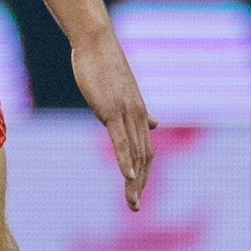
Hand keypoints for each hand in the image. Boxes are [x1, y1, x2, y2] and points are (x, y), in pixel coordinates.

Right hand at [72, 27, 156, 209]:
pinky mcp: (112, 110)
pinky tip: (128, 176)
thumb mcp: (123, 92)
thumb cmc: (103, 64)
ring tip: (132, 202)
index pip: (145, 150)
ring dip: (135, 180)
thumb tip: (154, 124)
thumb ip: (138, 112)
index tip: (136, 193)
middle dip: (141, 184)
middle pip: (145, 157)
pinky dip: (126, 160)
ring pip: (136, 153)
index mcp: (138, 114)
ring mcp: (126, 113)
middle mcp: (138, 116)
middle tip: (134, 207)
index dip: (143, 173)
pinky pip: (121, 140)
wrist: (96, 43)